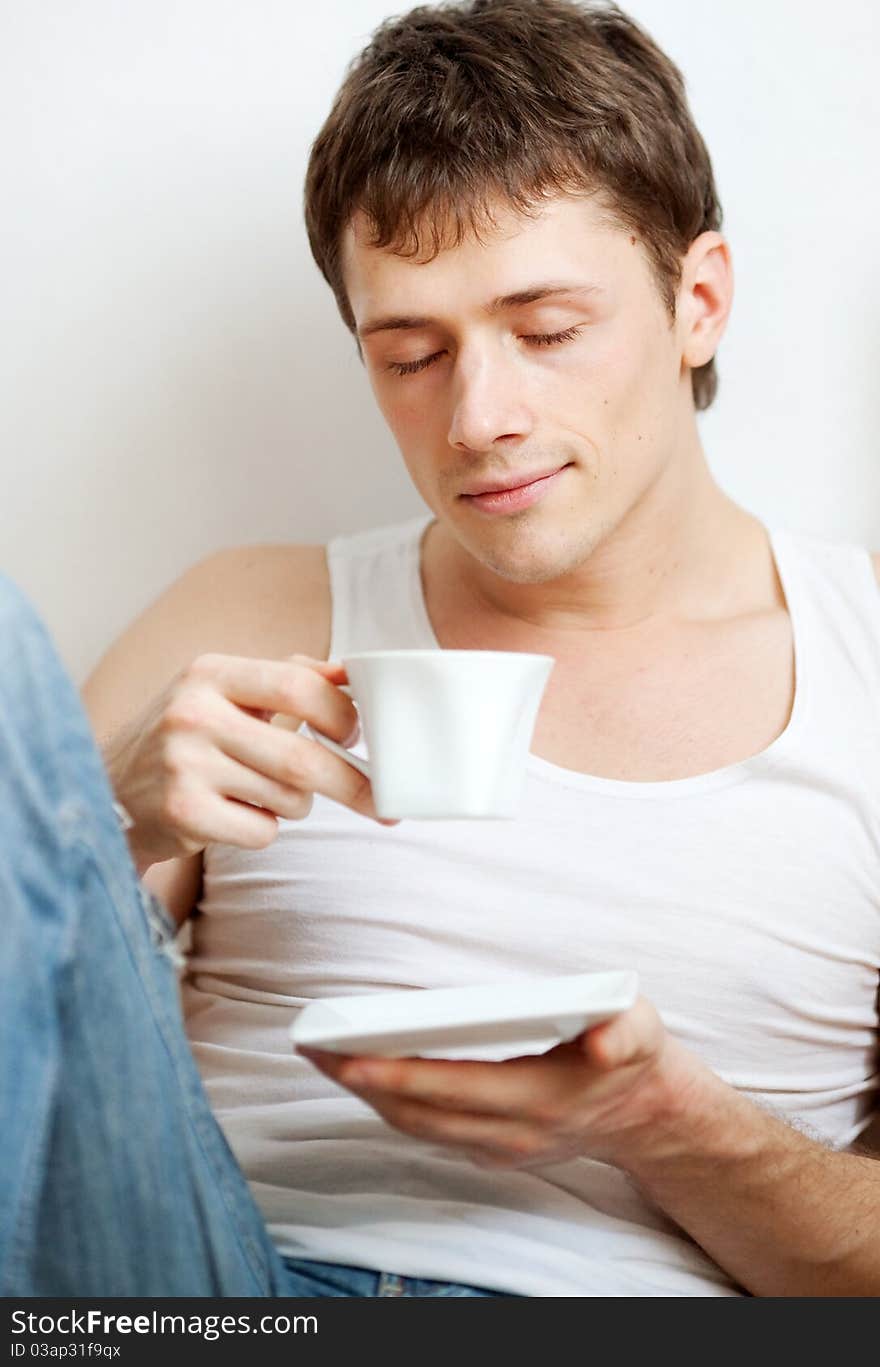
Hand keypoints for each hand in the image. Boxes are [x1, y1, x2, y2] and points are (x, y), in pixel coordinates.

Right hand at [103, 652, 393, 872]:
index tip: (358, 736)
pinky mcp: (182, 815)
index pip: (299, 685)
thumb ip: (284, 678)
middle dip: (352, 783)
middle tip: (382, 803)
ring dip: (293, 805)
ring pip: (289, 799)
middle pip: (303, 757)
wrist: (105, 793)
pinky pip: (263, 833)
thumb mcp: (221, 693)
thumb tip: (349, 672)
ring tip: (257, 794)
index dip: (343, 714)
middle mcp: (193, 713)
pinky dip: (262, 830)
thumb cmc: (184, 740)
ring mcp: (184, 765)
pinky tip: (229, 816)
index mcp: (209, 672)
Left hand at [298, 998, 702, 1171]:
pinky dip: (390, 1103)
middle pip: (420, 1113)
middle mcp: (513, 1132)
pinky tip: (363, 1073)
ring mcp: (499, 1145)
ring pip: (417, 1125)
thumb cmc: (632, 1057)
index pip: (454, 1089)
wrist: (647, 1116)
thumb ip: (624, 1032)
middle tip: (313, 1045)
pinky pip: (428, 1129)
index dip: (400, 1074)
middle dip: (362, 1081)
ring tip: (324, 1055)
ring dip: (366, 1094)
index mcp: (540, 1100)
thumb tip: (605, 1040)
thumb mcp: (641, 1032)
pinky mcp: (491, 1145)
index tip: (353, 1056)